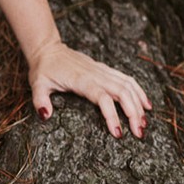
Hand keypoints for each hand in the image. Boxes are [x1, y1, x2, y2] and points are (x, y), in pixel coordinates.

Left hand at [28, 40, 151, 138]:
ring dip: (139, 104)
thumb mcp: (37, 85)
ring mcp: (102, 71)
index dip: (112, 115)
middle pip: (122, 92)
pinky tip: (146, 104)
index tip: (118, 133)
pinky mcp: (105, 69)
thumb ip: (40, 100)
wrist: (48, 49)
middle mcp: (95, 74)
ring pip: (127, 85)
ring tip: (145, 123)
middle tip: (139, 133)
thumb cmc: (43, 69)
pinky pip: (126, 79)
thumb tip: (45, 115)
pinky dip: (138, 91)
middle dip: (133, 113)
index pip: (103, 98)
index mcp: (81, 80)